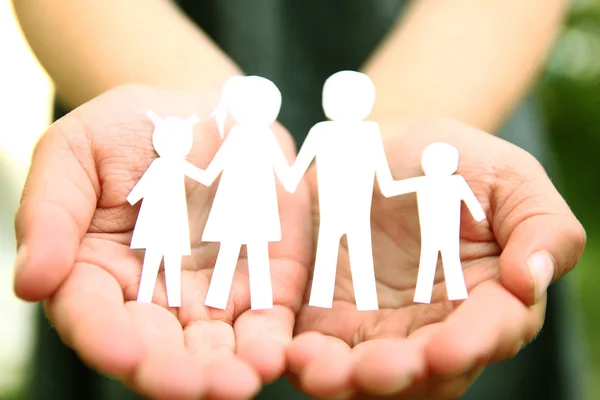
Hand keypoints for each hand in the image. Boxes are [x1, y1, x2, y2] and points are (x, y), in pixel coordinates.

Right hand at [13, 84, 312, 398]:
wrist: (206, 114)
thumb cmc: (130, 130)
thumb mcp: (76, 153)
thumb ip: (51, 214)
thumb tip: (31, 283)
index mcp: (99, 274)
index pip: (94, 319)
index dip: (104, 339)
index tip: (122, 352)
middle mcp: (155, 299)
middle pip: (158, 350)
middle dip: (173, 374)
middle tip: (193, 388)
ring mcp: (213, 297)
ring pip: (214, 349)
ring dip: (224, 373)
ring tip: (239, 382)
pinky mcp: (264, 285)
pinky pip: (267, 324)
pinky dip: (270, 344)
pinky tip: (274, 357)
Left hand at [287, 119, 585, 398]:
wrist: (382, 152)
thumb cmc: (453, 162)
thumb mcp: (507, 176)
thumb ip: (539, 225)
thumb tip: (532, 281)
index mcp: (490, 297)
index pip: (491, 332)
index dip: (472, 344)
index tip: (446, 349)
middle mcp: (439, 326)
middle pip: (428, 373)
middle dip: (401, 375)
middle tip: (373, 369)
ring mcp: (385, 330)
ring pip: (374, 377)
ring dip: (348, 382)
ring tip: (319, 370)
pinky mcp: (336, 322)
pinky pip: (326, 354)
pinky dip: (311, 362)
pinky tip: (295, 354)